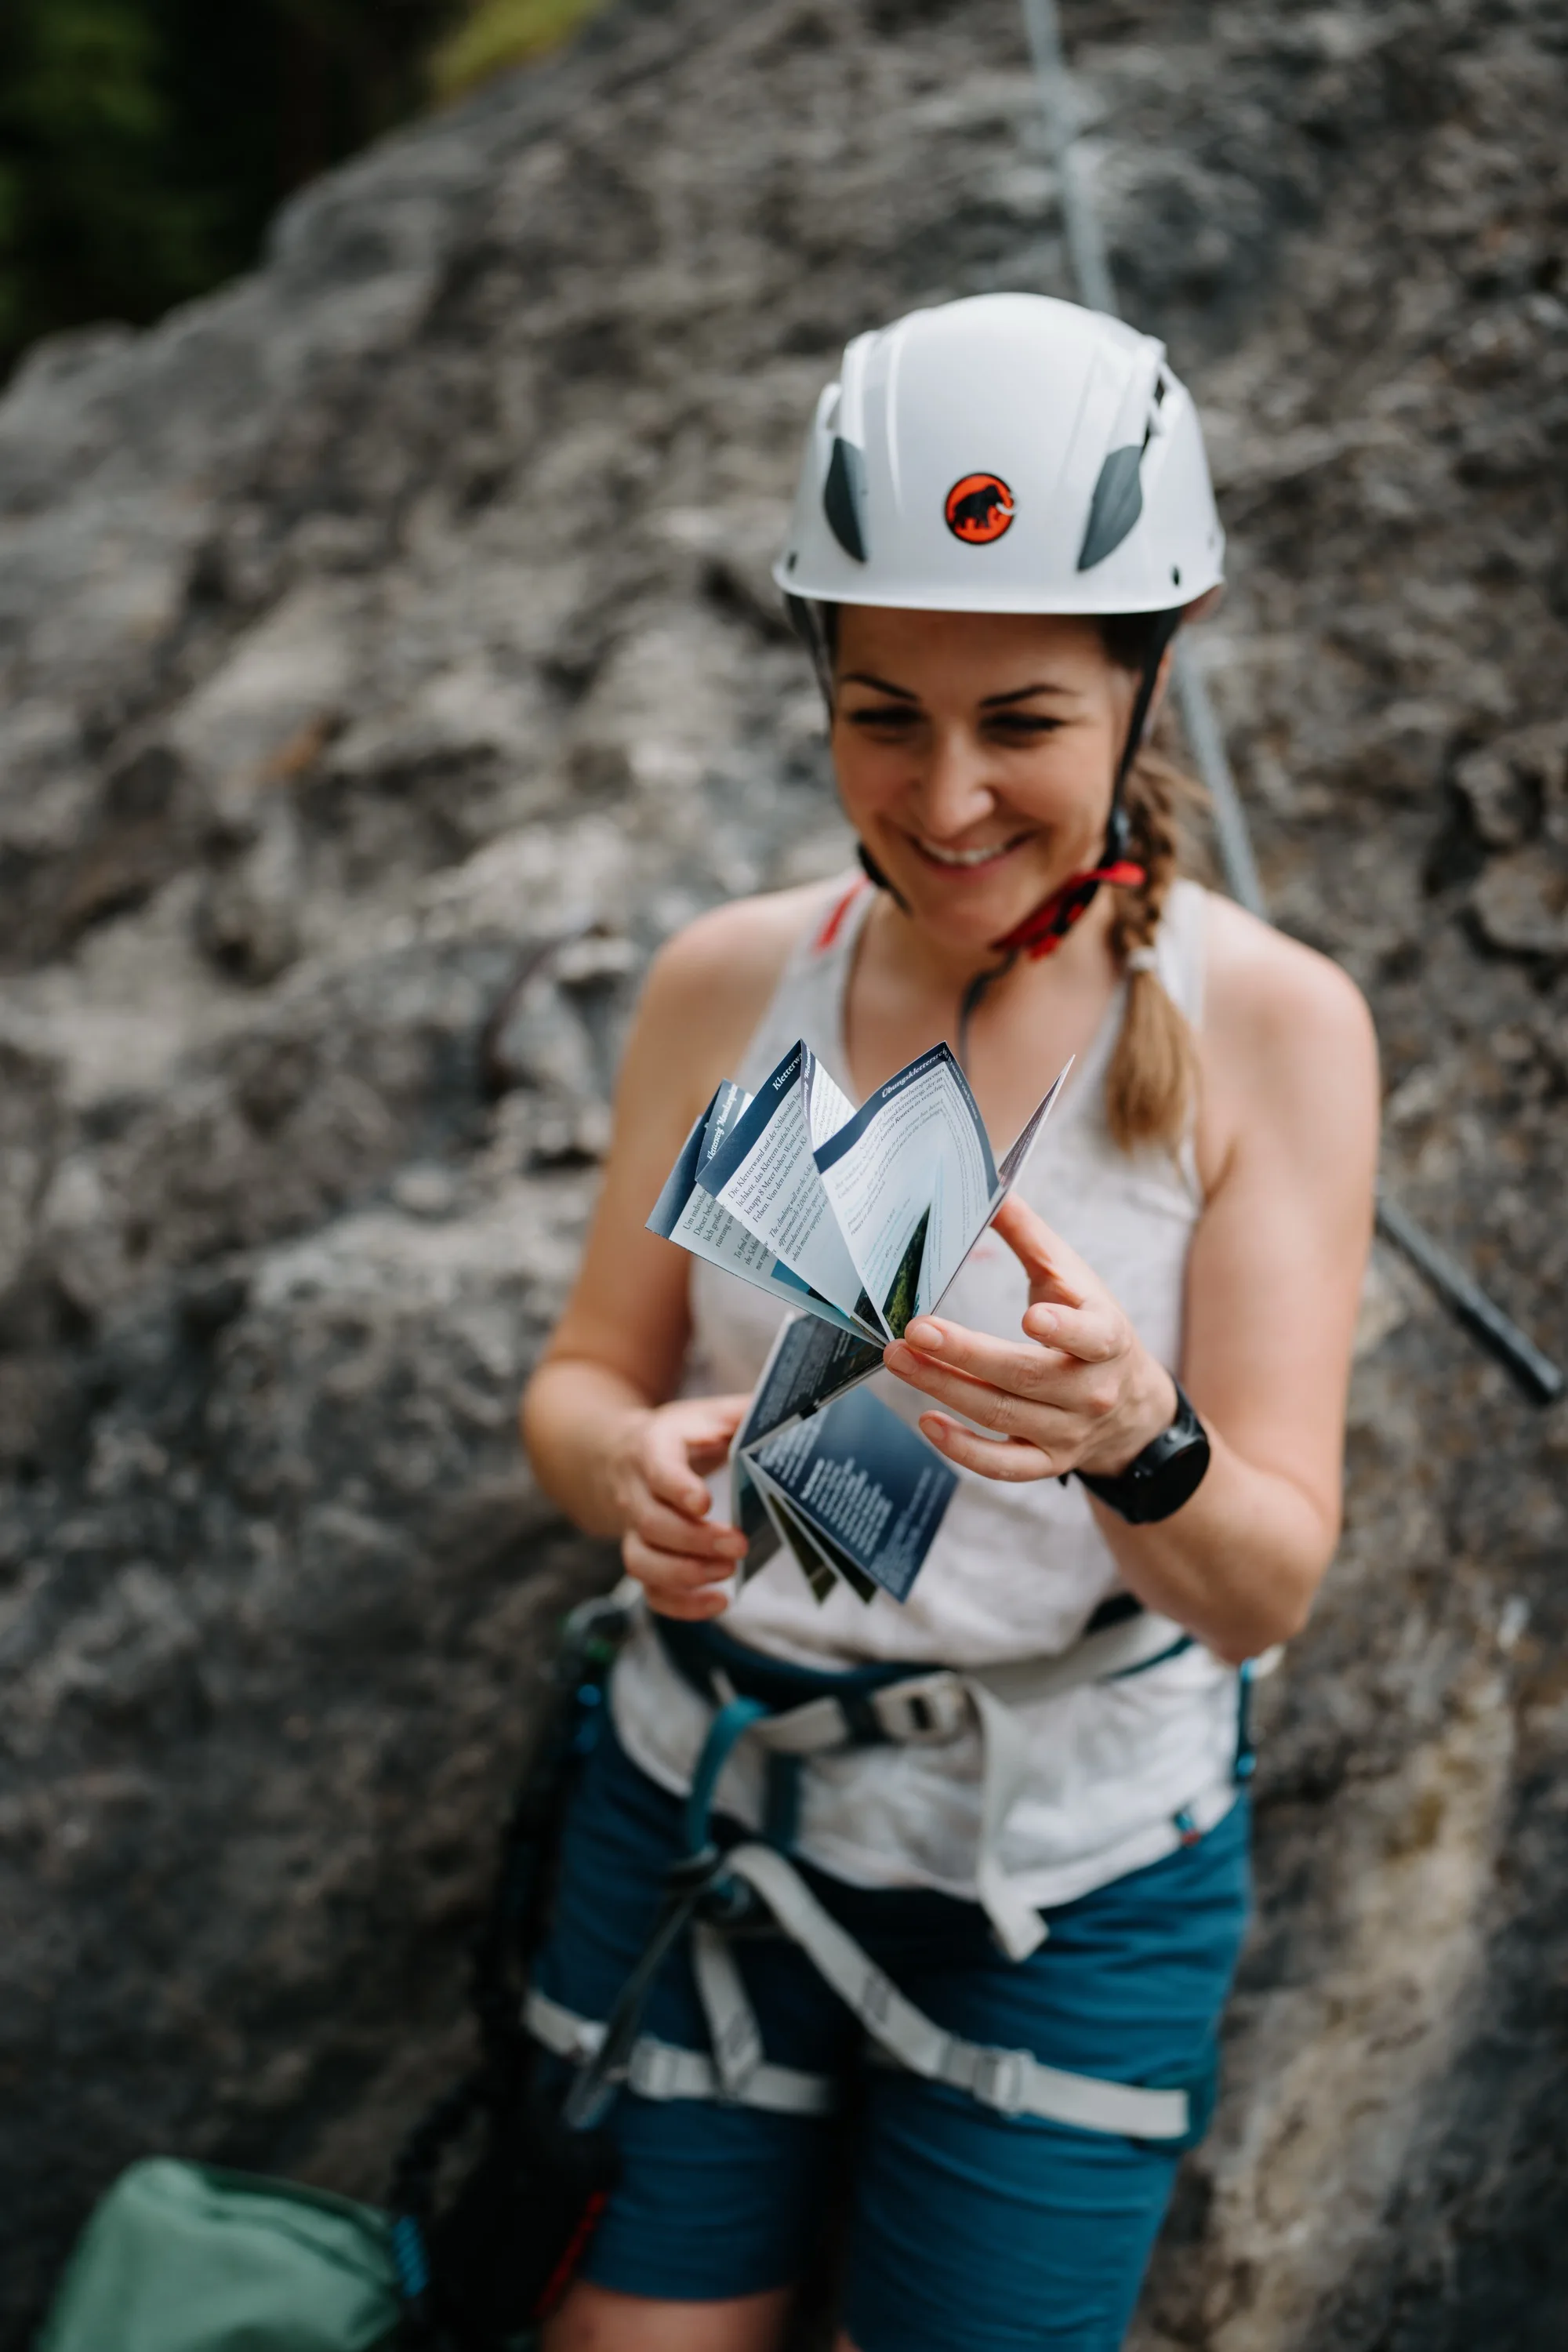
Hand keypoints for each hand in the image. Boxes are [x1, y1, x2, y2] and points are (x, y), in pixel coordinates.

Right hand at [609, 1393, 749, 1618]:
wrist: (625, 1454)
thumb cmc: (682, 1435)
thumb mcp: (709, 1413)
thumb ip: (745, 1411)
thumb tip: (798, 1406)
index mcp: (653, 1448)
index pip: (657, 1469)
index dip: (678, 1488)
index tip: (705, 1503)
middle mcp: (635, 1492)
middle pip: (651, 1523)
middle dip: (695, 1540)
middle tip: (739, 1545)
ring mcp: (634, 1530)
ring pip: (641, 1561)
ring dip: (683, 1574)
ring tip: (728, 1574)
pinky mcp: (643, 1558)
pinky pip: (649, 1590)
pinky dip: (680, 1605)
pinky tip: (719, 1602)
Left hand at [882, 1195, 1176, 1484]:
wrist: (1132, 1406)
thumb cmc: (1093, 1329)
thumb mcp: (1077, 1281)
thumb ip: (1035, 1240)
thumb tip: (994, 1190)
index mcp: (1107, 1339)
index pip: (1091, 1338)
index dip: (1064, 1331)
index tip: (1031, 1317)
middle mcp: (1091, 1391)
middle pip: (1025, 1377)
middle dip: (967, 1355)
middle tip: (915, 1332)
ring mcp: (1068, 1432)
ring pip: (1003, 1415)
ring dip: (946, 1389)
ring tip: (900, 1360)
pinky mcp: (1048, 1462)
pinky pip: (1004, 1466)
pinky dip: (964, 1450)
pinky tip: (928, 1421)